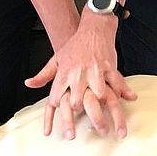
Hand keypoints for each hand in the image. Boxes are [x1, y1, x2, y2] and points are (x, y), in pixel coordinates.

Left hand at [25, 14, 136, 139]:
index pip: (56, 98)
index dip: (56, 114)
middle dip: (79, 114)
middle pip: (75, 101)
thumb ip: (43, 75)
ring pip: (96, 95)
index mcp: (64, 74)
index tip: (61, 127)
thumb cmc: (74, 46)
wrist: (92, 29)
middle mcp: (78, 75)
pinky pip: (115, 83)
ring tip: (108, 123)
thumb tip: (28, 84)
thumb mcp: (56, 59)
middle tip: (83, 125)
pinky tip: (128, 99)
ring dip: (101, 108)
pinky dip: (122, 91)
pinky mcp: (109, 67)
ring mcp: (94, 71)